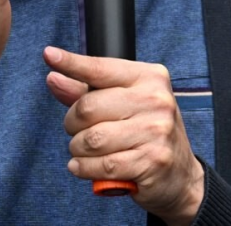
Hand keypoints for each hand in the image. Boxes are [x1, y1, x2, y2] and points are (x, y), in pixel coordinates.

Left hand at [44, 46, 204, 224]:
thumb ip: (85, 91)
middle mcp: (156, 100)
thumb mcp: (122, 104)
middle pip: (87, 107)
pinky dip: (84, 168)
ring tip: (85, 151)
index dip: (72, 64)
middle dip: (72, 123)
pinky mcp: (151, 161)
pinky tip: (84, 166)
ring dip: (77, 149)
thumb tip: (54, 77)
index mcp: (149, 77)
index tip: (49, 54)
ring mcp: (156, 131)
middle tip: (78, 131)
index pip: (100, 69)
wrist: (181, 176)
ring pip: (91, 139)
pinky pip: (101, 166)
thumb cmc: (147, 132)